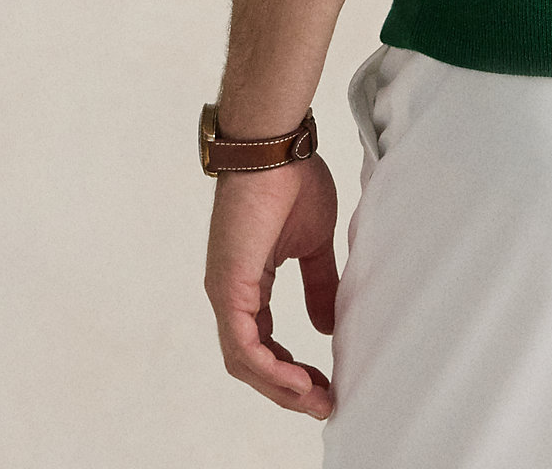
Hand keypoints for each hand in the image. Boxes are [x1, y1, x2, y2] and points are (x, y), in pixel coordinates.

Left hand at [204, 152, 339, 420]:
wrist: (274, 148)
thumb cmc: (291, 181)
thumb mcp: (313, 243)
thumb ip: (317, 284)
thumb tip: (326, 326)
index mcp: (247, 284)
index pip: (264, 343)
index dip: (292, 370)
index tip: (326, 384)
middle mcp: (230, 294)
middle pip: (252, 363)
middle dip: (288, 389)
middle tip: (324, 403)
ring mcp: (225, 292)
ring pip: (245, 362)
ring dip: (281, 387)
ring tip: (318, 399)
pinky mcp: (228, 286)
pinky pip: (244, 345)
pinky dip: (270, 368)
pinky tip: (298, 380)